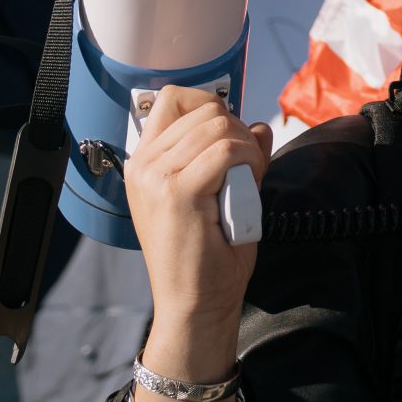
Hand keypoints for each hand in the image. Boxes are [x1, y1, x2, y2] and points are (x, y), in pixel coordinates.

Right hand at [124, 87, 272, 369]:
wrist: (195, 304)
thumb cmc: (207, 255)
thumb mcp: (219, 193)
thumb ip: (234, 155)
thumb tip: (258, 126)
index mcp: (144, 162)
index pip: (173, 97)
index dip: (210, 106)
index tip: (229, 136)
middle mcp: (143, 164)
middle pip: (204, 108)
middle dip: (236, 130)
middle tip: (243, 169)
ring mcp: (156, 176)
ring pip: (218, 126)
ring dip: (245, 150)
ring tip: (244, 182)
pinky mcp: (177, 192)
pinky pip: (227, 151)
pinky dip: (248, 162)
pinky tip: (246, 187)